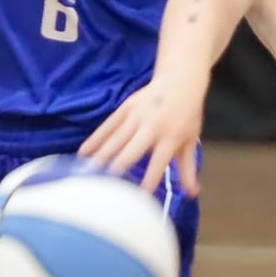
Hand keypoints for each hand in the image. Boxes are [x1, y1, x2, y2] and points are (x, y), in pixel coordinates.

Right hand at [80, 76, 206, 196]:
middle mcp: (153, 127)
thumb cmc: (187, 116)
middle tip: (105, 183)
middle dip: (119, 165)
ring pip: (116, 138)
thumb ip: (188, 169)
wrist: (181, 81)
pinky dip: (95, 139)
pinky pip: (108, 125)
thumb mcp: (190, 142)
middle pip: (132, 149)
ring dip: (102, 155)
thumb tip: (191, 193)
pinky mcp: (126, 107)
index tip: (139, 195)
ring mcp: (137, 115)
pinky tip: (84, 152)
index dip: (150, 178)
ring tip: (88, 171)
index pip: (159, 162)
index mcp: (171, 137)